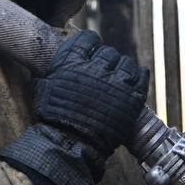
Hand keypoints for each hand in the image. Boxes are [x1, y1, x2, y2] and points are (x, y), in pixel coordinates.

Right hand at [35, 30, 148, 157]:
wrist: (70, 144)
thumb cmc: (54, 119)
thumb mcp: (44, 88)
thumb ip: (52, 71)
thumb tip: (51, 62)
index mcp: (73, 63)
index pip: (87, 39)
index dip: (91, 42)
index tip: (92, 47)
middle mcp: (95, 69)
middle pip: (108, 52)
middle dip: (106, 58)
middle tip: (103, 67)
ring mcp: (116, 83)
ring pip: (126, 62)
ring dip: (122, 66)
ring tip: (118, 75)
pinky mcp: (131, 98)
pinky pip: (141, 77)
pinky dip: (139, 74)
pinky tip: (135, 76)